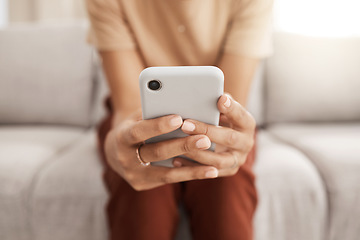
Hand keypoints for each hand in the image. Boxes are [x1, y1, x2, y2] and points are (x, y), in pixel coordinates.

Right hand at [104, 110, 218, 190]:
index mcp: (121, 137)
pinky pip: (169, 180)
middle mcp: (125, 158)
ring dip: (192, 169)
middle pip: (156, 153)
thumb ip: (154, 114)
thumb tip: (183, 107)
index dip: (158, 126)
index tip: (179, 118)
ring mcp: (134, 175)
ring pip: (166, 173)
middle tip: (205, 140)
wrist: (115, 152)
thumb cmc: (134, 127)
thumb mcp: (138, 117)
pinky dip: (189, 175)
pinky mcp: (142, 185)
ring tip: (214, 166)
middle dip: (182, 147)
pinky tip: (208, 172)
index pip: (139, 131)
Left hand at [174, 94, 255, 176]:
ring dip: (198, 153)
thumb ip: (217, 105)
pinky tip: (176, 160)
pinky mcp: (227, 172)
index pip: (241, 115)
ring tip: (179, 144)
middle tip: (185, 125)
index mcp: (247, 124)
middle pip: (228, 138)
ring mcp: (237, 159)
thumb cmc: (221, 119)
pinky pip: (209, 173)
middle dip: (206, 131)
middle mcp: (246, 143)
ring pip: (218, 160)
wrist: (229, 143)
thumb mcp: (223, 111)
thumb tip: (207, 94)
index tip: (220, 99)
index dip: (232, 108)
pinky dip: (192, 167)